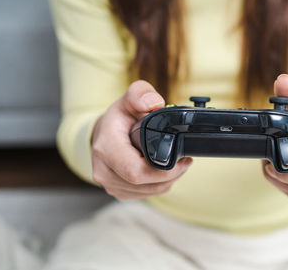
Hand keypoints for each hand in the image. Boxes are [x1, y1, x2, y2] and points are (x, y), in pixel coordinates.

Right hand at [91, 80, 192, 199]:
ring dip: (167, 181)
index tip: (181, 159)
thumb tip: (154, 102)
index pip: (136, 172)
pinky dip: (159, 185)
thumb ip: (140, 94)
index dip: (163, 171)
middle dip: (171, 175)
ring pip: (149, 191)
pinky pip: (146, 194)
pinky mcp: (119, 192)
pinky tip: (162, 171)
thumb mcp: (129, 99)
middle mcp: (104, 171)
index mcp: (106, 149)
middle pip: (146, 184)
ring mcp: (111, 184)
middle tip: (184, 161)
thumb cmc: (119, 118)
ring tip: (175, 164)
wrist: (104, 134)